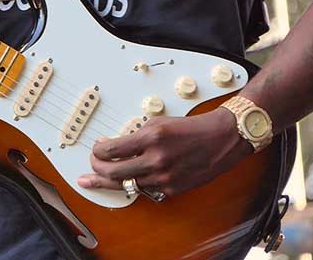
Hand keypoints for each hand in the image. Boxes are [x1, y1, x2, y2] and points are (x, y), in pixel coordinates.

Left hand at [77, 108, 252, 195]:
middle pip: (113, 172)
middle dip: (96, 170)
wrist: (221, 139)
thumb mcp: (157, 123)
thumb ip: (135, 135)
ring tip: (94, 180)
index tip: (96, 149)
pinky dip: (132, 185)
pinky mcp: (172, 188)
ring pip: (126, 185)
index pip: (111, 150)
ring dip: (107, 182)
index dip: (97, 151)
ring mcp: (164, 177)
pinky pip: (144, 189)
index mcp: (151, 138)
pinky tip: (123, 182)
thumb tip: (113, 146)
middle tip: (90, 167)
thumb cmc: (189, 128)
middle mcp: (156, 159)